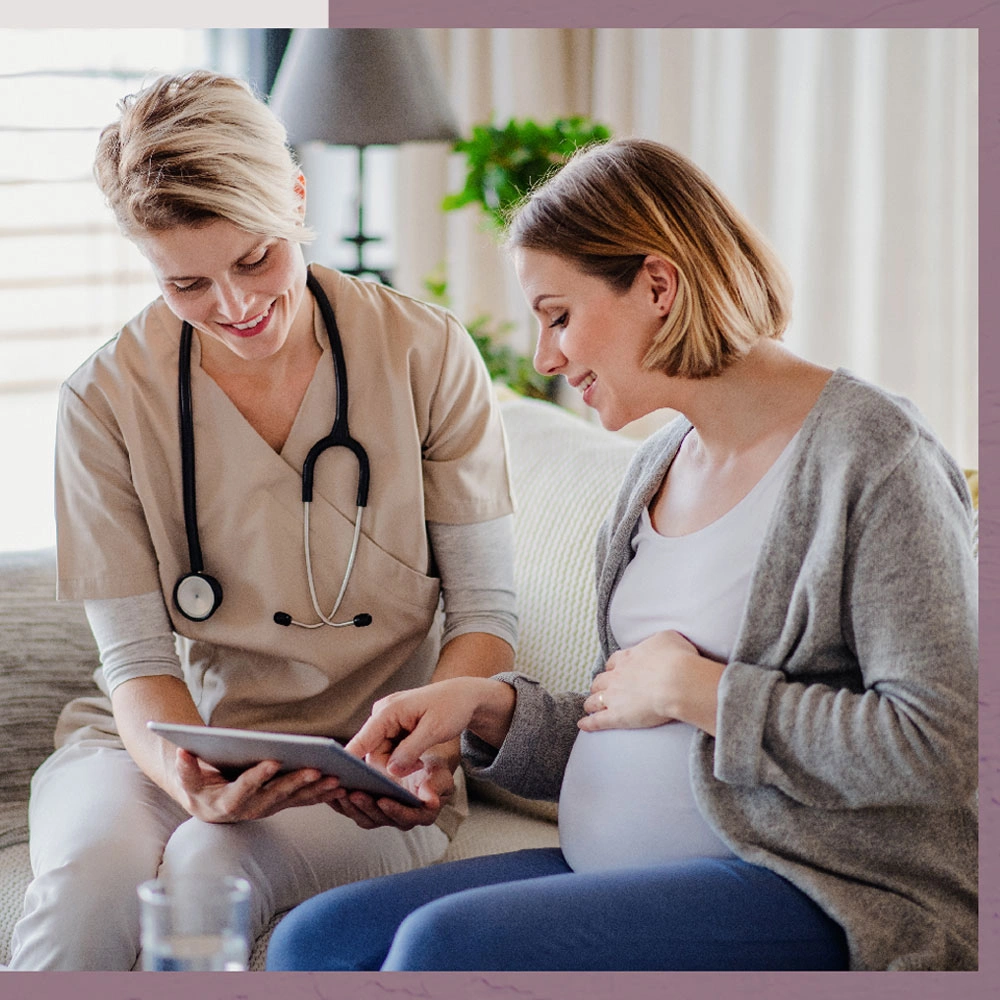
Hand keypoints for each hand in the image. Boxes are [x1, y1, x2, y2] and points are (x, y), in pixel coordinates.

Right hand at [173, 749, 343, 822]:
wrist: (206, 803)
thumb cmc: (198, 785)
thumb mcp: (187, 779)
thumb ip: (185, 768)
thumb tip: (181, 751)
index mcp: (226, 802)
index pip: (244, 788)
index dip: (257, 776)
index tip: (273, 761)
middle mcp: (250, 809)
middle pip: (276, 795)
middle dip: (296, 782)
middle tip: (316, 769)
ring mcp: (267, 808)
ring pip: (294, 800)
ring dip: (316, 791)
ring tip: (336, 778)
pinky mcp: (280, 805)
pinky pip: (303, 801)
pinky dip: (321, 795)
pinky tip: (340, 786)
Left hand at [329, 742, 457, 830]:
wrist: (421, 765)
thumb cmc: (432, 771)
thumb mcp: (440, 775)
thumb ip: (436, 787)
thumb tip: (431, 801)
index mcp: (419, 814)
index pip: (405, 816)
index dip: (394, 810)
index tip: (384, 800)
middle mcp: (399, 819)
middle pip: (379, 818)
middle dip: (366, 807)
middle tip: (355, 793)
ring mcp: (381, 815)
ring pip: (363, 817)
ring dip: (350, 806)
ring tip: (340, 790)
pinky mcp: (367, 809)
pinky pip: (351, 810)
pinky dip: (340, 803)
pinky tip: (331, 790)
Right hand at [346, 676, 514, 777]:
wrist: (463, 696)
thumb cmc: (451, 708)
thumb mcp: (434, 730)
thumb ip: (410, 751)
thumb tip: (391, 771)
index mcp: (388, 710)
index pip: (362, 739)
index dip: (350, 760)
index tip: (344, 779)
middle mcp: (382, 713)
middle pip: (372, 752)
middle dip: (390, 766)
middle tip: (417, 767)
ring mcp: (386, 720)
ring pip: (380, 753)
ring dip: (397, 763)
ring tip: (420, 761)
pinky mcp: (392, 726)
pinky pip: (388, 749)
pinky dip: (400, 758)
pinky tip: (416, 758)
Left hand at [578, 629, 724, 734]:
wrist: (677, 681)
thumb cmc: (676, 658)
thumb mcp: (668, 638)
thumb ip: (658, 641)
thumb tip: (659, 644)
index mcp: (628, 658)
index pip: (613, 663)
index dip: (612, 668)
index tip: (613, 672)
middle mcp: (617, 676)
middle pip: (600, 681)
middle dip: (599, 685)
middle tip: (600, 690)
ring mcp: (614, 697)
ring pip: (594, 700)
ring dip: (591, 703)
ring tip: (589, 707)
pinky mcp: (617, 716)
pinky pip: (598, 721)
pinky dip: (588, 723)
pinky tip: (582, 725)